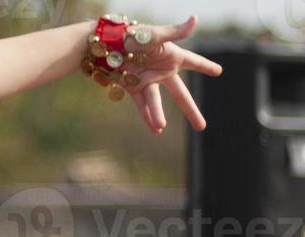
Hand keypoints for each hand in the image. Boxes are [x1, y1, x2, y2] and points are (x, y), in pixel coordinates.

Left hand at [114, 15, 222, 133]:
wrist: (106, 44)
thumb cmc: (132, 35)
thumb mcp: (155, 35)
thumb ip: (175, 32)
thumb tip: (195, 20)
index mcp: (171, 56)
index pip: (193, 62)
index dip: (205, 66)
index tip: (218, 71)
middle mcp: (161, 71)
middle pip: (179, 94)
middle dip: (190, 110)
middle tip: (202, 126)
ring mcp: (147, 81)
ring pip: (155, 102)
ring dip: (157, 115)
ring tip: (160, 128)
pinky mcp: (131, 87)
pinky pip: (140, 104)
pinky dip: (145, 115)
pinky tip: (154, 129)